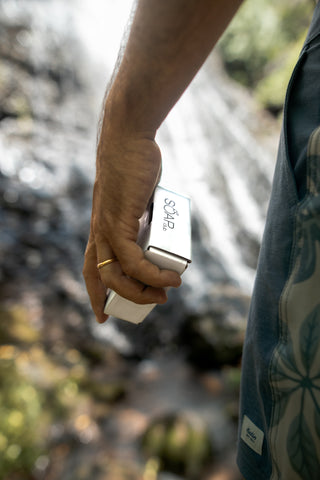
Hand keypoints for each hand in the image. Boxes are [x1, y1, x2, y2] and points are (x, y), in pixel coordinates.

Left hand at [83, 128, 180, 322]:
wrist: (128, 140)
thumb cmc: (136, 167)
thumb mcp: (139, 198)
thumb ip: (145, 214)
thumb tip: (163, 226)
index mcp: (102, 228)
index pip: (91, 268)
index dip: (95, 294)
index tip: (103, 315)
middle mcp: (99, 232)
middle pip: (100, 278)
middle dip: (124, 299)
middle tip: (152, 302)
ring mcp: (106, 227)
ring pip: (116, 275)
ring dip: (143, 290)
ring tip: (167, 292)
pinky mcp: (119, 221)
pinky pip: (133, 260)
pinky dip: (152, 274)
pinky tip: (170, 278)